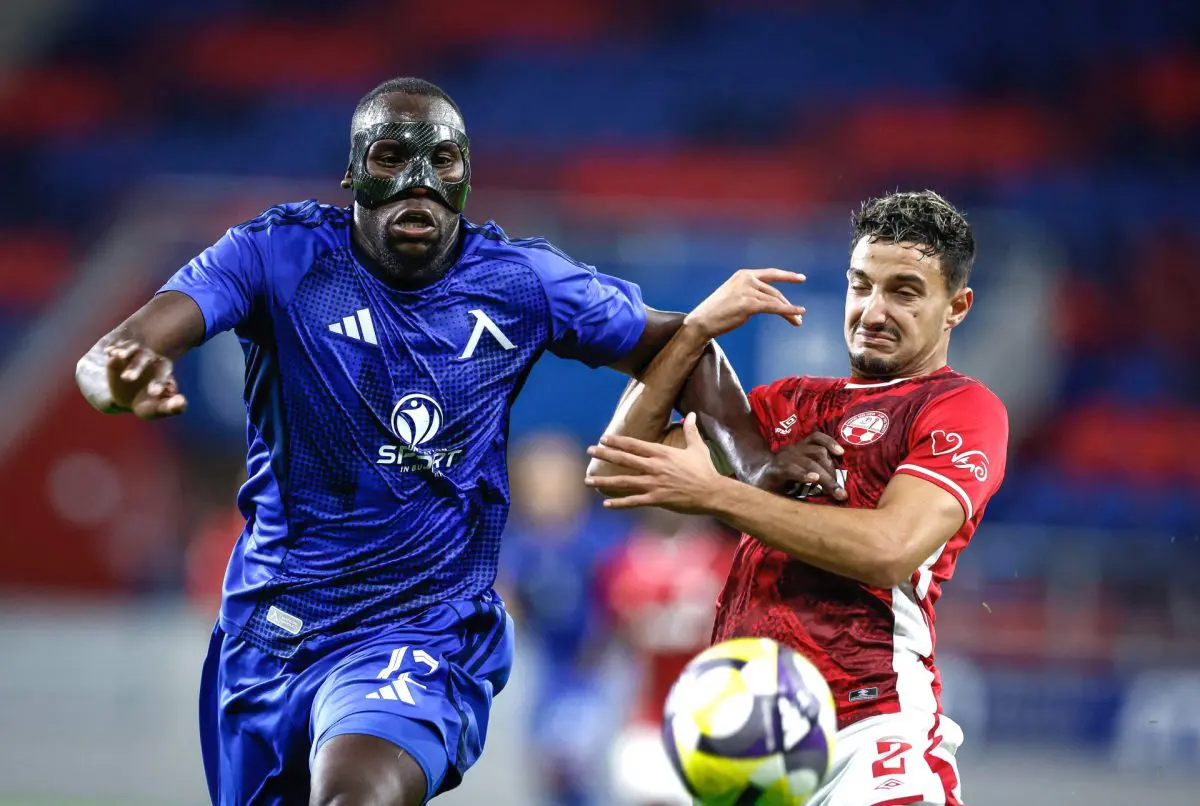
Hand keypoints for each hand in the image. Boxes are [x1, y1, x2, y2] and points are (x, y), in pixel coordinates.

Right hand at [104, 339, 187, 418]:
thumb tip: (182, 402)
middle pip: (145, 357)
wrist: (126, 399)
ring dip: (125, 351)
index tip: (153, 393)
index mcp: (163, 370)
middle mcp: (149, 358)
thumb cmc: (147, 404)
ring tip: (119, 355)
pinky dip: (113, 349)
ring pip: (131, 348)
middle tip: (128, 379)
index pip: (163, 372)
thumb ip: (172, 407)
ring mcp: (132, 354)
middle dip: (136, 366)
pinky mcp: (117, 355)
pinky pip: (116, 347)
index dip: (159, 381)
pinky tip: (109, 353)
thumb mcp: (158, 408)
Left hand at [585, 413, 721, 512]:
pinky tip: (606, 503)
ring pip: (624, 481)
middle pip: (624, 459)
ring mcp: (654, 484)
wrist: (712, 492)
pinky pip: (634, 501)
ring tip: (588, 480)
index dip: (617, 441)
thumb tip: (691, 414)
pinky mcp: (657, 499)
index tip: (603, 439)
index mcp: (662, 453)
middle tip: (589, 450)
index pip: (634, 445)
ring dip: (604, 480)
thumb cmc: (705, 470)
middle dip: (605, 454)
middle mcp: (655, 467)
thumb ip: (691, 430)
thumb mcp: (697, 447)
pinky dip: (619, 503)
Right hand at [684, 269, 805, 338]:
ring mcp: (748, 290)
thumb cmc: (716, 312)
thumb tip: (769, 302)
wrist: (701, 321)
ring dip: (789, 312)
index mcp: (743, 274)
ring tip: (798, 322)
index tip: (801, 278)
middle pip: (775, 292)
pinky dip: (789, 311)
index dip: (787, 276)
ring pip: (776, 301)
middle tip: (799, 317)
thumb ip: (750, 293)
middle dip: (788, 305)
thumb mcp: (734, 295)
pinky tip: (799, 313)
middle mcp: (747, 279)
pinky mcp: (749, 304)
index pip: (771, 274)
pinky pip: (774, 308)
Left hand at [746, 432, 846, 500]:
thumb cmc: (767, 489)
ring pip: (817, 451)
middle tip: (840, 494)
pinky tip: (840, 453)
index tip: (816, 479)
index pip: (789, 468)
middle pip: (809, 462)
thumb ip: (783, 504)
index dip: (802, 473)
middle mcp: (786, 455)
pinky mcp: (803, 443)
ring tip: (838, 483)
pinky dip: (830, 443)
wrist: (760, 469)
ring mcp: (795, 447)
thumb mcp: (770, 499)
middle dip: (827, 478)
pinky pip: (818, 438)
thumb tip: (801, 518)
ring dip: (831, 467)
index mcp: (775, 469)